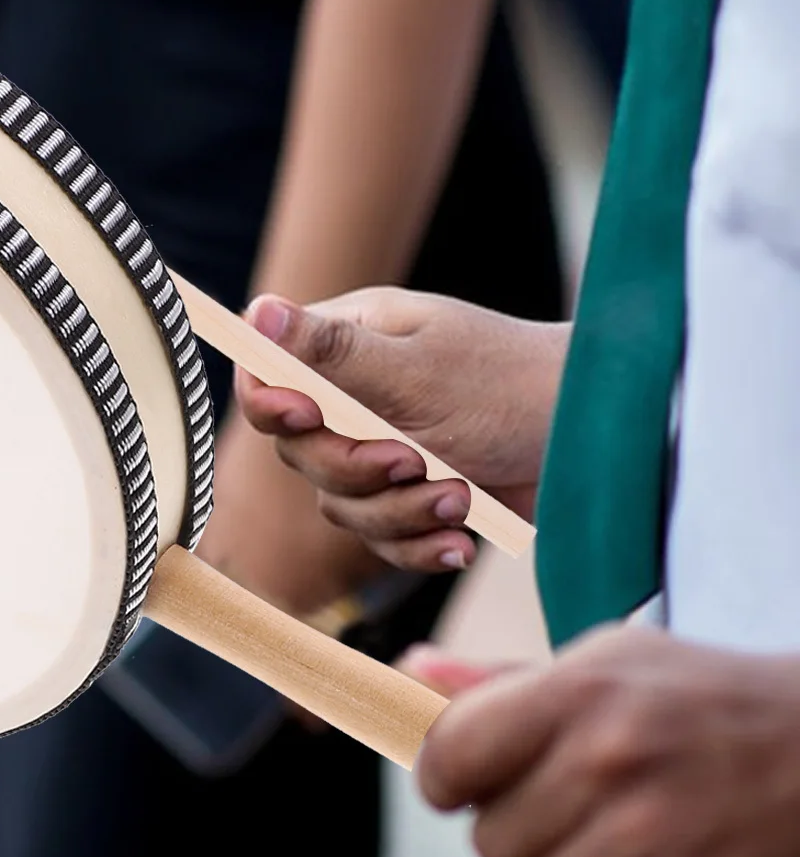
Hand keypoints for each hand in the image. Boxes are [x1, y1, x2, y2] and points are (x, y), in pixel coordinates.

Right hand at [234, 287, 566, 573]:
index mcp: (350, 346)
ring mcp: (383, 452)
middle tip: (413, 461)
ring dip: (400, 512)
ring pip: (340, 506)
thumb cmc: (513, 383)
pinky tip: (462, 540)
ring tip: (460, 499)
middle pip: (300, 455)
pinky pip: (383, 540)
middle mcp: (357, 399)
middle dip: (357, 471)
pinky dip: (420, 545)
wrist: (598, 438)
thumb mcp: (418, 367)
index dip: (271, 404)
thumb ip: (333, 351)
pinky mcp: (413, 500)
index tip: (306, 417)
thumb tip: (257, 312)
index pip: (268, 377)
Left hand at [412, 626, 799, 856]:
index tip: (465, 783)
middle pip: (485, 835)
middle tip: (568, 809)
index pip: (447, 755)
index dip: (442, 779)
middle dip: (513, 829)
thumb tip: (410, 671)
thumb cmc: (699, 702)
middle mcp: (606, 756)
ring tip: (609, 844)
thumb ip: (500, 680)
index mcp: (578, 689)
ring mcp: (647, 830)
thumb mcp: (609, 664)